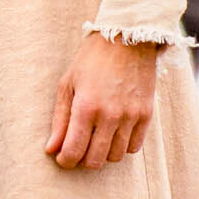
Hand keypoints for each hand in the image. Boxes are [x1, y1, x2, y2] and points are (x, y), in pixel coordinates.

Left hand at [43, 32, 161, 169]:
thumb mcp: (68, 85)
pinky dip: (122, 146)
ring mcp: (131, 116)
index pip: (74, 151)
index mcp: (86, 107)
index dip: (65, 160)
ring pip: (115, 157)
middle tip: (78, 149)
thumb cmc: (92, 59)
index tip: (62, 158)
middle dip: (82, 160)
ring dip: (103, 154)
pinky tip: (114, 134)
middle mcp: (110, 115)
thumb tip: (51, 149)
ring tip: (96, 140)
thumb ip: (60, 120)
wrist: (127, 38)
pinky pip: (134, 147)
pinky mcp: (146, 114)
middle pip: (95, 160)